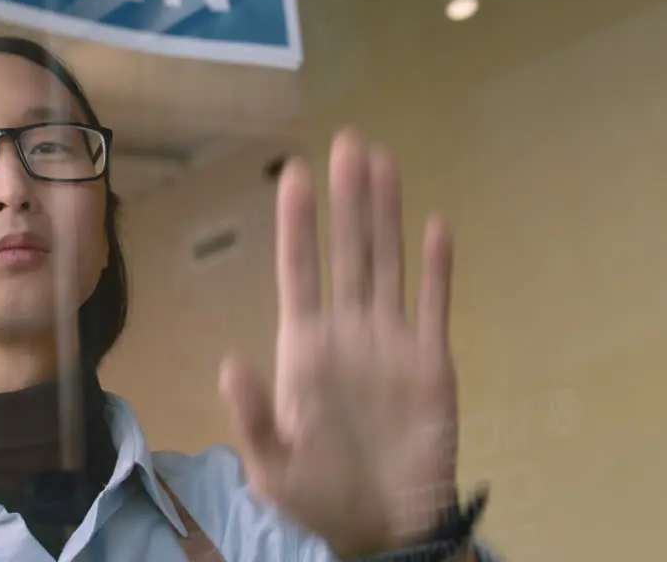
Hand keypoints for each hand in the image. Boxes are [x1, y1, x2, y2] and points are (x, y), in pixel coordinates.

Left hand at [220, 129, 459, 559]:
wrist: (386, 529)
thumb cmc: (321, 499)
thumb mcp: (273, 468)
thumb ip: (253, 415)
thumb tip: (229, 363)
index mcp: (304, 349)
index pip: (298, 272)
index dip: (297, 225)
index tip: (293, 174)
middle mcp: (347, 331)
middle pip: (347, 253)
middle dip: (347, 199)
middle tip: (348, 142)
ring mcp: (391, 342)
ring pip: (387, 263)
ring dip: (386, 214)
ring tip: (384, 161)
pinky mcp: (432, 361)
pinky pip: (434, 304)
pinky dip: (437, 267)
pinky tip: (435, 224)